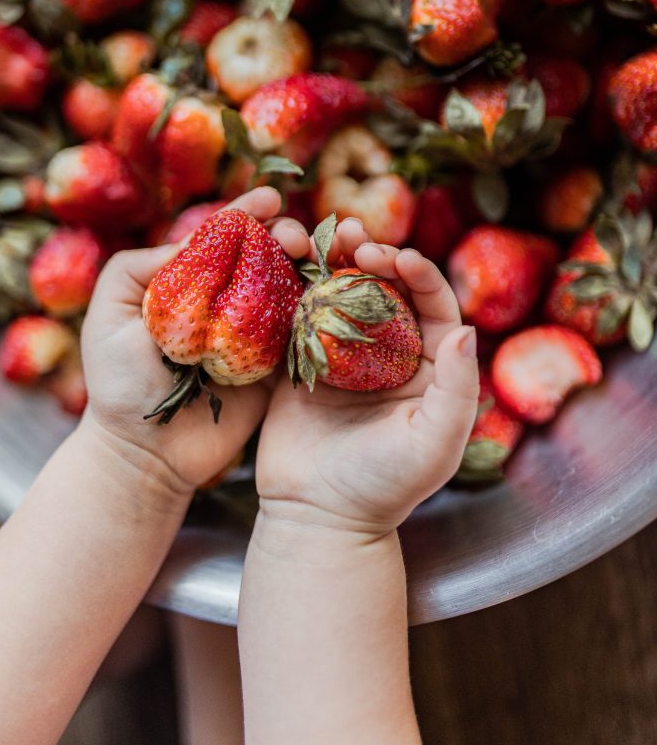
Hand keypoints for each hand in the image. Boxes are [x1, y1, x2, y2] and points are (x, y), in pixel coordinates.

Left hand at [80, 187, 309, 497]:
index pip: (223, 237)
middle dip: (284, 234)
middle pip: (264, 255)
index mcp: (190, 282)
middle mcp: (227, 301)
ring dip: (307, 264)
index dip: (247, 212)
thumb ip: (141, 266)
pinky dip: (318, 308)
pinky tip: (330, 290)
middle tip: (293, 234)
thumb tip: (200, 235)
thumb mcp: (109, 312)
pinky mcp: (276, 367)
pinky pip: (303, 333)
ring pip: (290, 287)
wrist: (143, 452)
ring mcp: (254, 333)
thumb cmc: (117, 381)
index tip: (269, 196)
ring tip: (311, 253)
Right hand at [256, 218, 478, 535]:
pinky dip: (298, 285)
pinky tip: (290, 265)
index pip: (432, 306)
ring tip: (323, 238)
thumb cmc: (384, 488)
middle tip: (353, 238)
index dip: (419, 274)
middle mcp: (387, 355)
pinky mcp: (300, 362)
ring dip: (334, 262)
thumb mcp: (435, 444)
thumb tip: (466, 329)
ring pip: (342, 294)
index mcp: (427, 367)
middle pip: (385, 290)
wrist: (317, 518)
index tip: (398, 256)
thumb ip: (457, 389)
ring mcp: (341, 356)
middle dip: (373, 256)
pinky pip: (301, 313)